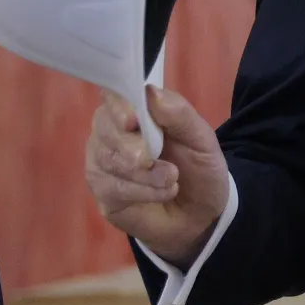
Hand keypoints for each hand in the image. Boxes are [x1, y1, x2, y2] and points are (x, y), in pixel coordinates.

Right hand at [84, 88, 227, 268]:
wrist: (201, 212)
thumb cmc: (198, 167)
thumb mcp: (201, 140)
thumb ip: (180, 115)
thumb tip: (151, 92)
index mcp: (135, 111)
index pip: (114, 96)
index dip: (118, 106)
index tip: (132, 121)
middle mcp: (111, 133)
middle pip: (104, 128)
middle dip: (131, 145)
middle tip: (153, 159)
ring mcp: (102, 162)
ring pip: (109, 161)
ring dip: (146, 174)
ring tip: (173, 179)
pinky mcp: (103, 191)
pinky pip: (113, 188)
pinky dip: (144, 192)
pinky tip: (164, 193)